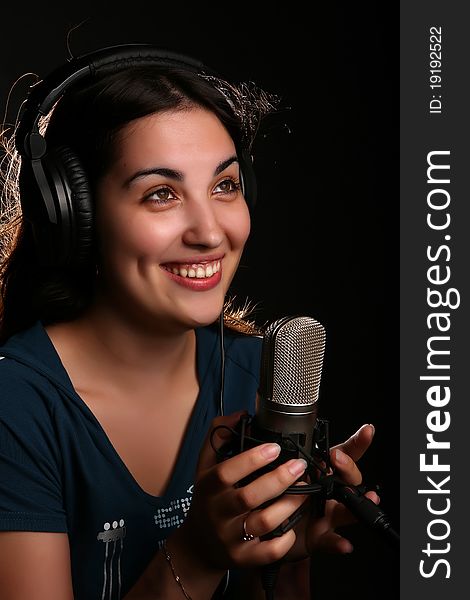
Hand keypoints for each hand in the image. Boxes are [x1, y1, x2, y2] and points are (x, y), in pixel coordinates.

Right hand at [173, 411, 309, 570]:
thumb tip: (241, 414)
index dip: (252, 459)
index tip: (275, 447)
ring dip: (289, 505)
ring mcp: (229, 538)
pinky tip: (295, 523)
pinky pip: (269, 552)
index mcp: (208, 487)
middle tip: (300, 466)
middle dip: (279, 480)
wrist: (198, 545)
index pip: (227, 472)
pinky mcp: (242, 560)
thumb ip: (219, 437)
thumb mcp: (205, 466)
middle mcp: (217, 513)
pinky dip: (285, 538)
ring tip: (305, 491)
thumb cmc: (208, 498)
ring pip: (263, 522)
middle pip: (249, 497)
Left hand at [289, 423, 378, 558]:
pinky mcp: (320, 537)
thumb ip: (286, 460)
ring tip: (367, 499)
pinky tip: (344, 543)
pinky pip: (331, 540)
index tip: (366, 431)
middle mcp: (329, 493)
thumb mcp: (283, 474)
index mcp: (320, 473)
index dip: (357, 442)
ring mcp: (327, 515)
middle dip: (349, 467)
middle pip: (349, 479)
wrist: (271, 533)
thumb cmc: (279, 498)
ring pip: (348, 509)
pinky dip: (338, 543)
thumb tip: (279, 441)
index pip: (343, 454)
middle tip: (339, 459)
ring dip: (359, 505)